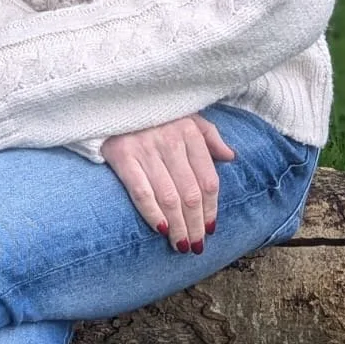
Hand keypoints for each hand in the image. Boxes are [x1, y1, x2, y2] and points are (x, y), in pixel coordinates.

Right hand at [101, 114, 234, 252]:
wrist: (114, 98)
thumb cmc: (155, 112)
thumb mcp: (187, 115)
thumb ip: (210, 135)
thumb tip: (230, 156)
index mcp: (189, 131)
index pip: (208, 180)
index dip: (211, 208)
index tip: (210, 227)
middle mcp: (170, 140)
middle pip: (190, 194)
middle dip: (195, 225)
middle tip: (196, 245)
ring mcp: (146, 148)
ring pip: (169, 198)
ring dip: (178, 227)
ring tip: (182, 245)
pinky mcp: (122, 155)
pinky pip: (141, 192)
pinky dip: (152, 214)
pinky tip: (161, 230)